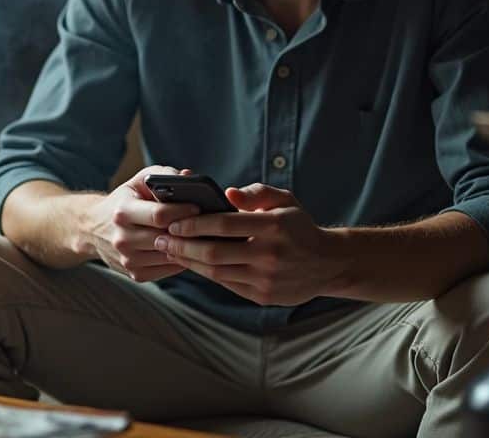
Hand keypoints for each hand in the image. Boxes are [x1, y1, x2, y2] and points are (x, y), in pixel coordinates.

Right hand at [82, 165, 199, 282]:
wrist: (93, 228)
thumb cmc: (125, 200)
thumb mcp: (138, 181)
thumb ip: (163, 174)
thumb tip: (189, 176)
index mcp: (122, 212)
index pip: (159, 215)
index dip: (182, 211)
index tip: (200, 206)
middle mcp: (122, 238)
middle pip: (166, 238)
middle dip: (190, 231)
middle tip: (210, 224)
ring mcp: (128, 260)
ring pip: (170, 256)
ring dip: (189, 248)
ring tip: (204, 236)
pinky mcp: (135, 275)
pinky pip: (167, 270)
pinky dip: (181, 260)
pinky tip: (188, 248)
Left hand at [155, 183, 344, 305]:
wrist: (328, 264)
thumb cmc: (298, 226)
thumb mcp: (285, 200)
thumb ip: (256, 193)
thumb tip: (228, 192)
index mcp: (274, 226)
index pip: (224, 224)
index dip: (194, 224)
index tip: (173, 222)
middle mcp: (270, 254)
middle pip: (214, 252)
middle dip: (182, 246)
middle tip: (161, 240)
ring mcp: (266, 278)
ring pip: (216, 272)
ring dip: (189, 262)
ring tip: (170, 252)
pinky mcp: (263, 296)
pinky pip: (227, 284)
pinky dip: (206, 274)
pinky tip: (192, 264)